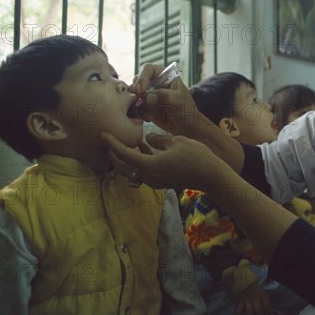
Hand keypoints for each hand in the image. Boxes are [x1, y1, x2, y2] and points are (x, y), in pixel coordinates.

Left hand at [100, 132, 232, 190]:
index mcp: (150, 165)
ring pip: (133, 169)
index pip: (124, 154)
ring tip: (126, 140)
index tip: (102, 133)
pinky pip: (144, 170)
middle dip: (114, 154)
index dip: (112, 143)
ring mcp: (155, 180)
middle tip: (108, 140)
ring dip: (127, 157)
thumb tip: (148, 138)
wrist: (212, 176)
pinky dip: (139, 159)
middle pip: (123, 167)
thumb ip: (159, 139)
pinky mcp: (161, 180)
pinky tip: (144, 146)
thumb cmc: (197, 156)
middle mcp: (149, 176)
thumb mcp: (176, 141)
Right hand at [130, 64, 208, 135]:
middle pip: (137, 80)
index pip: (148, 69)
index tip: (140, 90)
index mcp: (165, 75)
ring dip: (135, 102)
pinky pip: (135, 106)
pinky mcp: (145, 106)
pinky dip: (137, 112)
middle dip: (135, 90)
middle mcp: (155, 83)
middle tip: (138, 100)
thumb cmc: (186, 110)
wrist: (186, 127)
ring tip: (145, 111)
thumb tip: (146, 97)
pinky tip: (148, 118)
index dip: (142, 78)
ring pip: (134, 93)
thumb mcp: (178, 101)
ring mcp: (149, 94)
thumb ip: (164, 96)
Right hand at [236, 283, 274, 314]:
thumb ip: (267, 304)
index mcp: (262, 296)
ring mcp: (247, 300)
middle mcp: (255, 298)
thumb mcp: (264, 294)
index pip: (267, 305)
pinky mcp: (240, 301)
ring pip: (249, 312)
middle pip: (258, 310)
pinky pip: (239, 309)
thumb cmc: (257, 290)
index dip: (270, 313)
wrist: (245, 281)